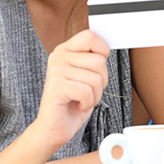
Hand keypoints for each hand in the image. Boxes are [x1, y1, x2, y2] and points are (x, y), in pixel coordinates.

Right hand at [35, 30, 109, 152]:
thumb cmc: (74, 102)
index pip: (90, 36)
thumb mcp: (87, 75)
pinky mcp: (56, 87)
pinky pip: (86, 91)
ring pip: (96, 78)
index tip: (98, 69)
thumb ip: (94, 59)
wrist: (55, 127)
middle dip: (102, 81)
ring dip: (95, 95)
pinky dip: (88, 103)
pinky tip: (78, 105)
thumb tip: (108, 46)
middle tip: (88, 91)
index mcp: (65, 50)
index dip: (102, 51)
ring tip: (82, 99)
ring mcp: (55, 71)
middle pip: (99, 61)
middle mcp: (58, 57)